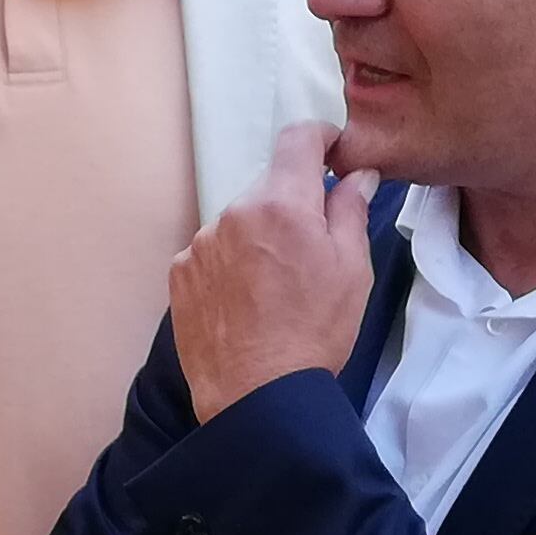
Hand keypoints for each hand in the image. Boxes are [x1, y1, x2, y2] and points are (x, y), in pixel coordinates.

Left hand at [171, 120, 376, 424]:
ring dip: (258, 238)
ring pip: (239, 221)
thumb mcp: (352, 269)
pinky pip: (212, 252)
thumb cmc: (314, 333)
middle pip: (269, 187)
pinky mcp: (180, 273)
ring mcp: (201, 243)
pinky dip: (230, 265)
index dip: (320, 138)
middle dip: (292, 205)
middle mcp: (233, 213)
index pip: (297, 139)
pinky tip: (246, 302)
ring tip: (275, 288)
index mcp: (282, 203)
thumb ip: (351, 210)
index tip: (333, 154)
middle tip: (311, 249)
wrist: (257, 396)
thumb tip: (355, 174)